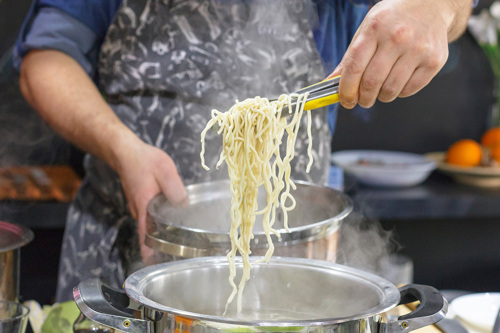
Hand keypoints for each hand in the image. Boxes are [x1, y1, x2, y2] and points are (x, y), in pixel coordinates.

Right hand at [114, 139, 186, 262]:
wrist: (125, 151)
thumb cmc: (144, 160)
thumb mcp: (165, 170)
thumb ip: (175, 189)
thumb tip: (184, 205)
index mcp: (144, 206)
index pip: (145, 236)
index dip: (150, 252)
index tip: (155, 266)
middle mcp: (139, 210)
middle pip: (149, 234)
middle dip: (160, 245)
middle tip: (178, 255)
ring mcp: (138, 207)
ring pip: (150, 225)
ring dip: (161, 233)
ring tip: (180, 241)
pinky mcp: (141, 201)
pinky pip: (150, 216)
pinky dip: (159, 221)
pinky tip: (172, 220)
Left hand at [329, 0, 470, 108]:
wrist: (431, 5)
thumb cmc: (393, 19)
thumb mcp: (367, 29)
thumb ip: (350, 56)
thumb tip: (331, 82)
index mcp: (375, 28)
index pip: (354, 67)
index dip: (346, 90)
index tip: (345, 100)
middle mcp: (398, 37)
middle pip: (371, 82)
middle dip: (363, 98)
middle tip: (362, 100)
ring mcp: (418, 49)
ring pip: (390, 90)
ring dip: (381, 97)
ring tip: (380, 91)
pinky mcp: (434, 61)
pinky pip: (409, 90)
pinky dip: (399, 93)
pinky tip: (398, 82)